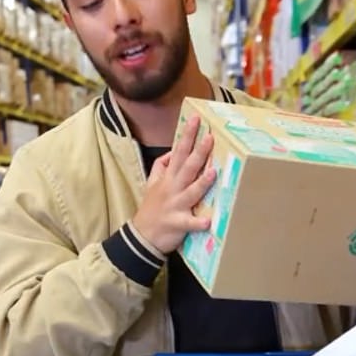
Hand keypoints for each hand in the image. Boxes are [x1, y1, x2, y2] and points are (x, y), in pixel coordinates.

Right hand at [133, 115, 215, 254]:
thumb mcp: (152, 183)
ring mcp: (176, 206)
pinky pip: (190, 223)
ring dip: (202, 183)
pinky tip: (209, 221)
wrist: (142, 236)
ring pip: (191, 192)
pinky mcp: (178, 224)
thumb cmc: (151, 208)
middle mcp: (172, 189)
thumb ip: (161, 166)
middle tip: (210, 138)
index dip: (187, 135)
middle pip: (187, 167)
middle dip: (198, 152)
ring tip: (213, 172)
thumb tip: (173, 151)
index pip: (179, 151)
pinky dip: (198, 223)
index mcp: (168, 178)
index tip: (197, 119)